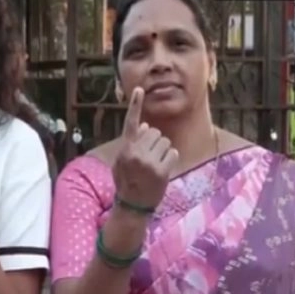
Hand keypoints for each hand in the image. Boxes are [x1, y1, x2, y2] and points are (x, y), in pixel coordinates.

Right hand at [112, 87, 177, 212]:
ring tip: (155, 164)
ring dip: (163, 150)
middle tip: (149, 156)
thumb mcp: (121, 161)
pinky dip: (170, 158)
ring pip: (165, 142)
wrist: (133, 204)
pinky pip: (172, 153)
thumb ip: (131, 142)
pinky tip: (163, 168)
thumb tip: (145, 125)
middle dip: (154, 141)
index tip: (139, 89)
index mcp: (125, 148)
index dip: (135, 105)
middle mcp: (136, 153)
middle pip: (154, 132)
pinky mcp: (162, 170)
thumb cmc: (126, 180)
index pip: (131, 122)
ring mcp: (150, 162)